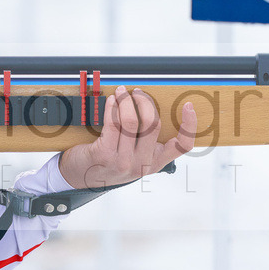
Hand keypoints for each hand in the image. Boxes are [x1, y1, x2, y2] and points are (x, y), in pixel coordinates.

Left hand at [58, 86, 196, 189]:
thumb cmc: (107, 162)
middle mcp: (142, 164)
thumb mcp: (133, 158)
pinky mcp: (104, 154)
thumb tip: (151, 107)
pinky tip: (111, 101)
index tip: (188, 106)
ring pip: (132, 121)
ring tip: (122, 93)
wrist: (79, 177)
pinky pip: (113, 123)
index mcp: (155, 163)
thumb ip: (145, 142)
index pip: (182, 147)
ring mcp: (123, 161)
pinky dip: (112, 107)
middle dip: (145, 102)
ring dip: (126, 101)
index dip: (189, 125)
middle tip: (137, 93)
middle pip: (153, 125)